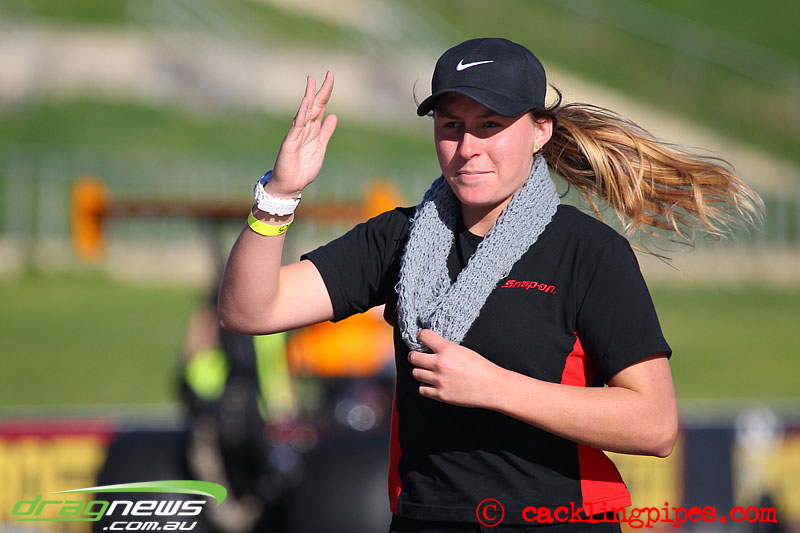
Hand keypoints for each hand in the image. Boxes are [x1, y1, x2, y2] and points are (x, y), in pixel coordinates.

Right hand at [269, 72, 337, 197]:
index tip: (331, 77)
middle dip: (321, 90)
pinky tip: (305, 103)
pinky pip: (297, 125)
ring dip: (309, 96)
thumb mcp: (320, 147)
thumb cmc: (304, 168)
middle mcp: (305, 128)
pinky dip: (301, 114)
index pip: (321, 107)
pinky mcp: (290, 142)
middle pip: (314, 105)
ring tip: (312, 81)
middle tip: (328, 74)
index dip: (326, 93)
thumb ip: (326, 132)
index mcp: (313, 129)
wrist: (291, 185)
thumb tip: (333, 115)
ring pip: (305, 112)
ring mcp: (297, 133)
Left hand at [408, 329, 504, 408]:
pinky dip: (426, 386)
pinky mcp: (440, 394)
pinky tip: (433, 384)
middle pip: (413, 357)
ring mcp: (439, 380)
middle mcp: (440, 363)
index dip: (421, 336)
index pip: (423, 336)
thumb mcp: (463, 351)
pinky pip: (422, 389)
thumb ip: (445, 349)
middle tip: (420, 358)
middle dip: (415, 357)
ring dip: (421, 372)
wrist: (492, 387)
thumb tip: (430, 348)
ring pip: (415, 373)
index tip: (421, 339)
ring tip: (429, 372)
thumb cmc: (481, 368)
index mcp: (447, 349)